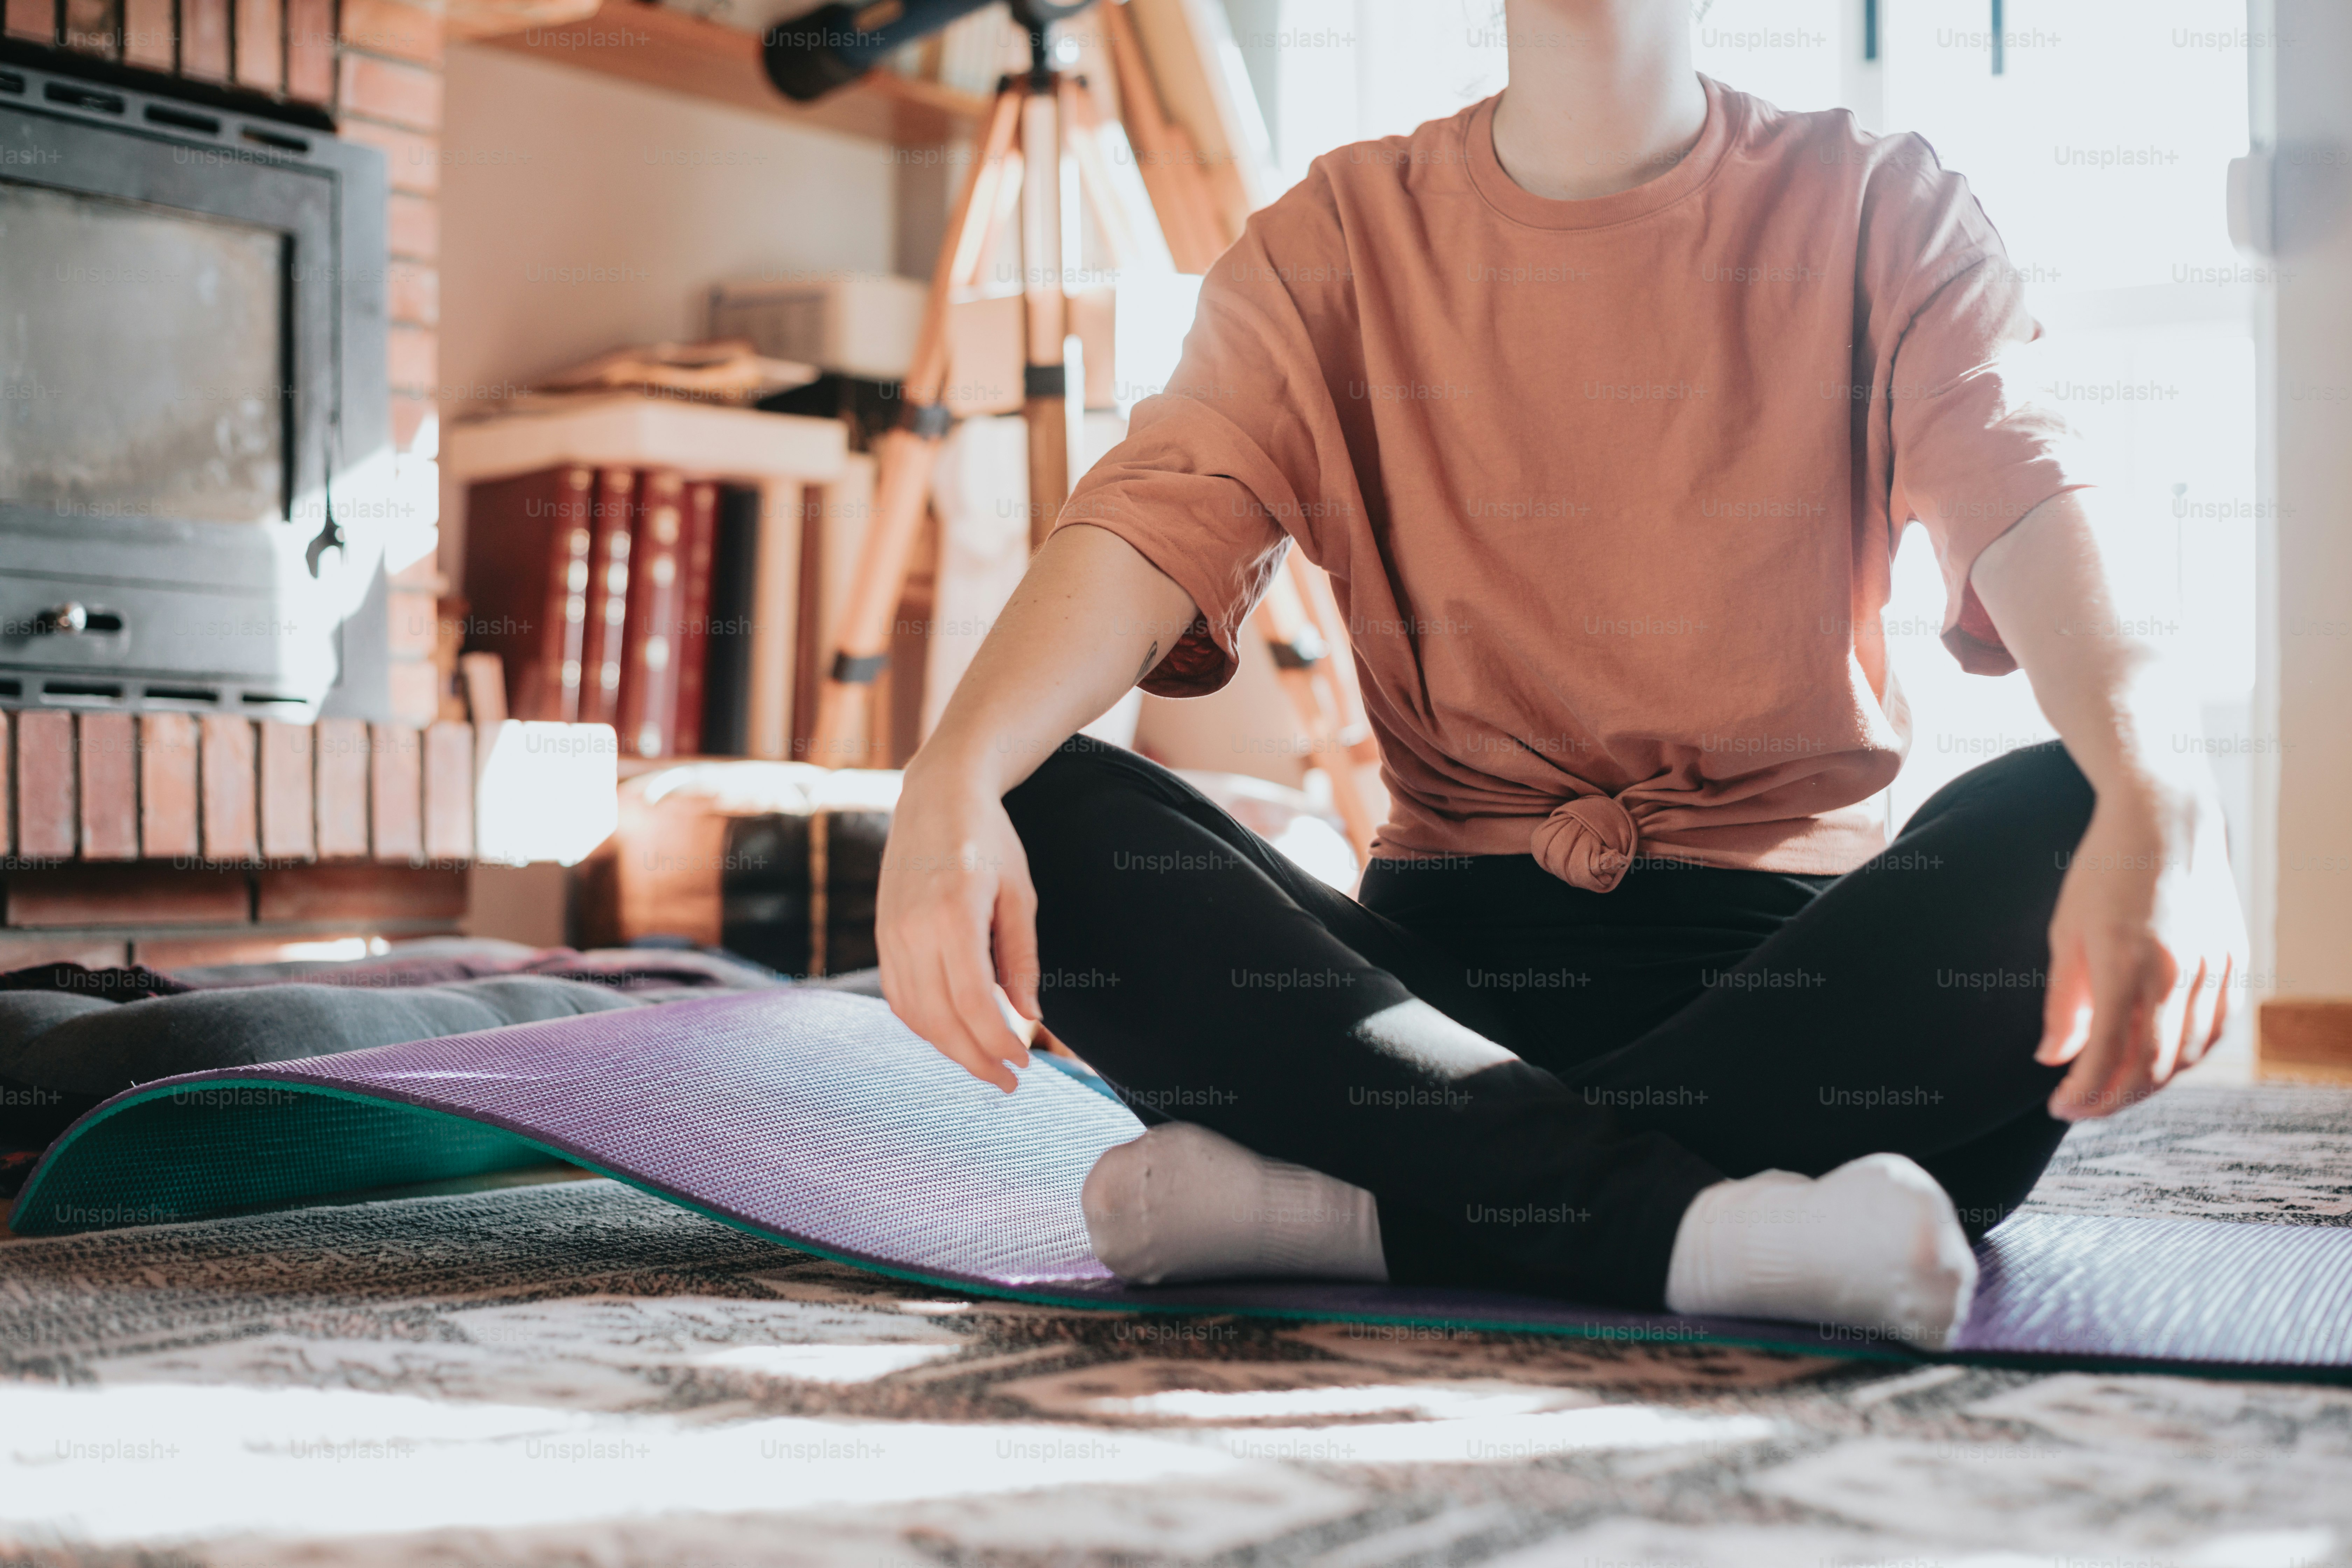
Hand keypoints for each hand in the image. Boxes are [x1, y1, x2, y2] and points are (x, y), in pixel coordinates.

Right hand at [875, 765, 1041, 1092]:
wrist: (934, 796)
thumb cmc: (988, 839)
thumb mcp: (1018, 893)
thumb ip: (1021, 957)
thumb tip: (1029, 1015)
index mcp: (952, 914)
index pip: (973, 1002)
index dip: (998, 1042)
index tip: (1024, 1063)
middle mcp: (912, 929)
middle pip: (940, 1018)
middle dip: (975, 1059)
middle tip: (1008, 1081)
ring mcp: (889, 933)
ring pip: (915, 1014)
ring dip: (949, 1048)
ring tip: (984, 1063)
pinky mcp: (881, 936)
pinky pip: (898, 996)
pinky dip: (924, 1023)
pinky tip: (952, 1033)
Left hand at [2036, 783, 2246, 1120]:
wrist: (2166, 823)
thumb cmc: (2103, 873)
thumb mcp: (2065, 934)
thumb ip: (2062, 1002)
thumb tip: (2052, 1058)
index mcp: (2125, 966)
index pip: (2106, 1058)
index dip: (2082, 1094)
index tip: (2058, 1107)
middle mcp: (2177, 974)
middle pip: (2150, 1068)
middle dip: (2112, 1099)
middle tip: (2080, 1107)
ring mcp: (2213, 969)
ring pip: (2187, 1056)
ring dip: (2149, 1084)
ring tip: (2112, 1089)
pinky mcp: (2233, 962)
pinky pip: (2214, 1030)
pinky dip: (2185, 1057)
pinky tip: (2156, 1060)